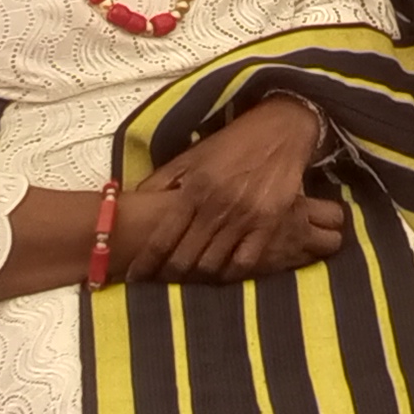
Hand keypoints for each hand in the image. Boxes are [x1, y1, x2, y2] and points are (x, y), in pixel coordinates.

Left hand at [132, 97, 346, 283]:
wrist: (280, 129)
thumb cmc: (232, 143)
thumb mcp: (192, 155)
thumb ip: (162, 180)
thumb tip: (135, 201)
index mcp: (193, 189)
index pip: (162, 239)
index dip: (145, 264)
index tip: (133, 278)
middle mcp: (217, 206)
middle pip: (185, 258)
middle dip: (167, 276)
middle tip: (159, 284)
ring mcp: (245, 216)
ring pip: (212, 265)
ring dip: (196, 279)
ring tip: (187, 282)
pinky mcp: (269, 223)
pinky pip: (244, 263)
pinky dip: (229, 274)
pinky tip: (220, 275)